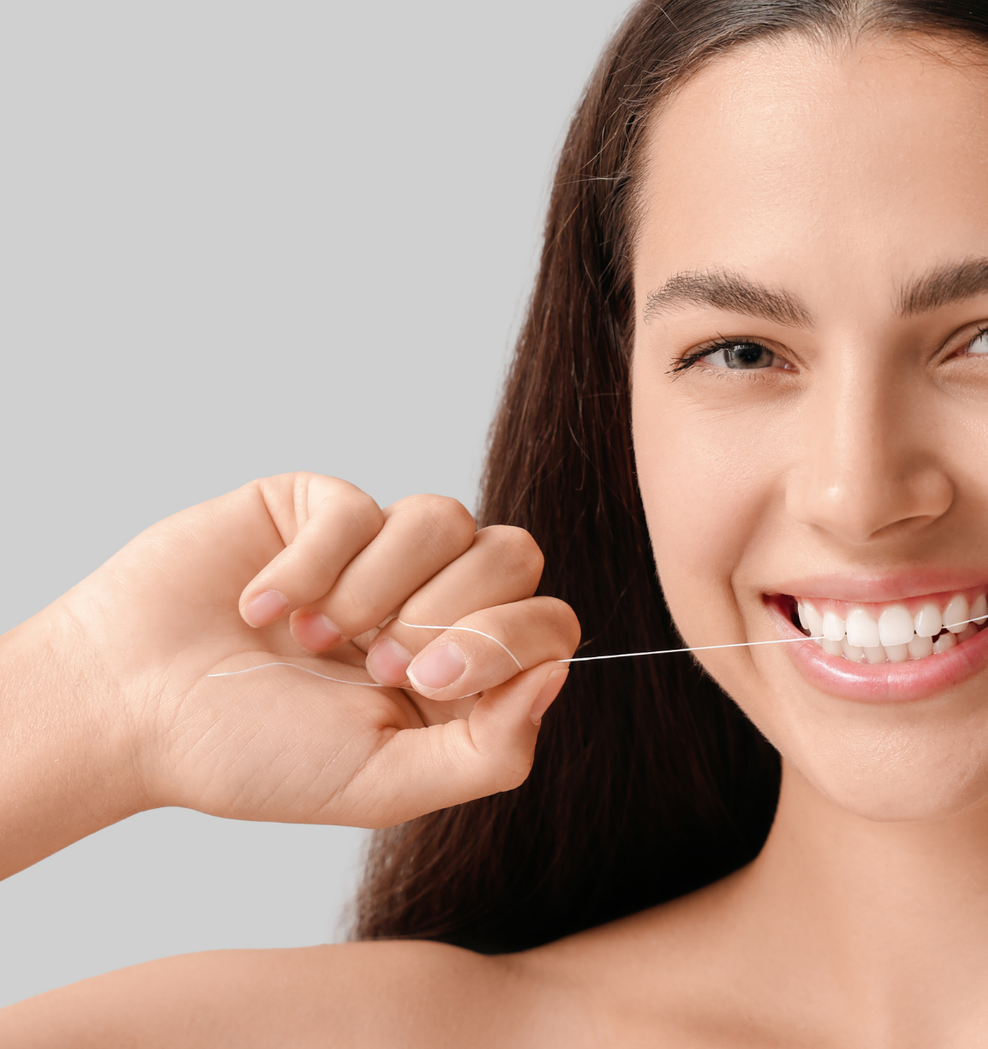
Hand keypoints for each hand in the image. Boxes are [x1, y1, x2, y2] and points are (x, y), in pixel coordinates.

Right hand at [44, 473, 578, 828]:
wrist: (127, 709)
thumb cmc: (250, 755)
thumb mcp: (383, 784)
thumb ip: (491, 749)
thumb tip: (557, 674)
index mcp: (463, 674)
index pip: (549, 625)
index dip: (506, 639)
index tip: (422, 678)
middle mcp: (433, 603)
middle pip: (517, 555)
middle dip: (446, 611)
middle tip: (372, 662)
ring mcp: (380, 551)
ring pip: (447, 516)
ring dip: (375, 586)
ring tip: (310, 640)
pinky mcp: (320, 509)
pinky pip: (360, 505)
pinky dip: (311, 563)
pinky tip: (257, 605)